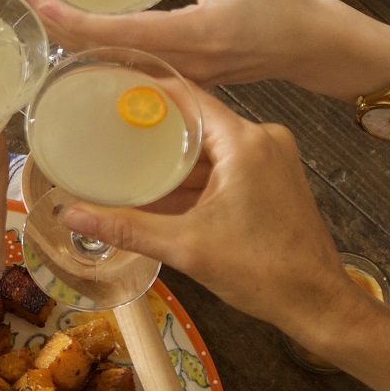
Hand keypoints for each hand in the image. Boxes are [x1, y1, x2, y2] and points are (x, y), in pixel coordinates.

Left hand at [18, 0, 389, 103]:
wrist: (316, 48)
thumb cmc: (283, 11)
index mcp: (193, 38)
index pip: (113, 35)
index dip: (67, 17)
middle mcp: (183, 66)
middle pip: (102, 55)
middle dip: (59, 26)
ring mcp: (183, 80)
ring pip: (114, 66)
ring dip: (77, 40)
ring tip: (48, 10)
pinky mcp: (186, 81)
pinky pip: (133, 70)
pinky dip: (103, 51)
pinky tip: (85, 34)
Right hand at [61, 87, 365, 353]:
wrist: (318, 302)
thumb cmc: (264, 272)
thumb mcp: (187, 247)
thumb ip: (127, 227)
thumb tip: (71, 214)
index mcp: (245, 142)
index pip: (188, 95)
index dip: (148, 90)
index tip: (111, 87)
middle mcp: (262, 140)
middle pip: (197, 120)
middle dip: (154, 128)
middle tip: (108, 126)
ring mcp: (271, 159)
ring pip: (210, 146)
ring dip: (174, 158)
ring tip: (125, 158)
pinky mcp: (274, 180)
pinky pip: (225, 165)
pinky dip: (195, 177)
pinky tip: (161, 190)